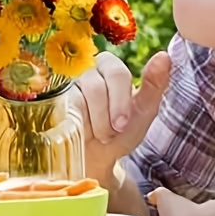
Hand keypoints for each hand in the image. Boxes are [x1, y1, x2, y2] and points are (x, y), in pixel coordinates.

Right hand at [74, 49, 170, 189]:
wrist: (97, 159)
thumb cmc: (121, 133)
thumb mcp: (144, 112)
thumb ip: (154, 85)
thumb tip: (164, 56)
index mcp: (110, 69)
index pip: (116, 71)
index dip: (120, 99)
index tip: (123, 125)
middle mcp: (86, 72)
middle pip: (95, 84)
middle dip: (107, 114)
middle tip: (112, 132)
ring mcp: (66, 87)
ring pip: (79, 97)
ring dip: (93, 122)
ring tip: (99, 136)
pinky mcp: (50, 102)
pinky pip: (61, 108)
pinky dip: (76, 124)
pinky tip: (81, 133)